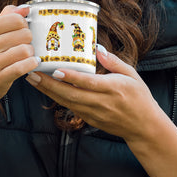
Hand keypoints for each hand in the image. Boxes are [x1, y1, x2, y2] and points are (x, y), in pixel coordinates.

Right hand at [0, 4, 39, 111]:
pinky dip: (32, 64)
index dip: (24, 25)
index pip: (16, 19)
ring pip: (26, 50)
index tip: (21, 32)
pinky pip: (23, 67)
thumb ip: (6, 17)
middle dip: (29, 40)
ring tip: (26, 56)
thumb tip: (25, 7)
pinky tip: (31, 63)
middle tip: (23, 46)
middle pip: (24, 33)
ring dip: (31, 53)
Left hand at [25, 45, 176, 176]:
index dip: (71, 77)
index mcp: (112, 89)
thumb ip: (113, 61)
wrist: (144, 128)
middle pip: (70, 94)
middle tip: (32, 73)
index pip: (87, 83)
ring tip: (33, 79)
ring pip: (66, 102)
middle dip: (49, 84)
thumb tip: (96, 48)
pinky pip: (70, 107)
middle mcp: (100, 102)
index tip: (55, 69)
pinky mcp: (89, 119)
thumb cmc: (139, 98)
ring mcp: (93, 113)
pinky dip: (56, 98)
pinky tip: (46, 88)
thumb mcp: (132, 75)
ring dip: (48, 91)